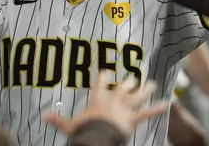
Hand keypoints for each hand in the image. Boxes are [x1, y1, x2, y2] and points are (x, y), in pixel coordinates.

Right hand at [43, 71, 168, 137]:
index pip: (99, 84)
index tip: (105, 70)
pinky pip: (146, 114)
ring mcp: (124, 109)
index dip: (102, 76)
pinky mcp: (132, 120)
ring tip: (152, 83)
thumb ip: (56, 120)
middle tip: (135, 75)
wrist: (97, 139)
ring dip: (145, 89)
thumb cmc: (83, 131)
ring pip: (136, 96)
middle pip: (122, 87)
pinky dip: (157, 109)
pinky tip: (167, 103)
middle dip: (129, 81)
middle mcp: (112, 100)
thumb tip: (41, 116)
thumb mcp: (68, 126)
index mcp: (97, 100)